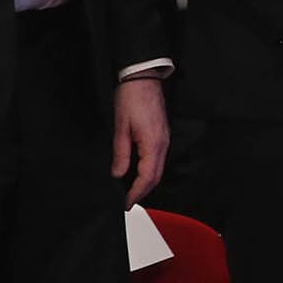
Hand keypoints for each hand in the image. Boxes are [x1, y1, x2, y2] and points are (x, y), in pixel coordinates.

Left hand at [112, 76, 169, 206]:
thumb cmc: (132, 98)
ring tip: (131, 190)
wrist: (143, 79)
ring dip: (146, 183)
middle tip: (128, 201)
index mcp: (153, 144)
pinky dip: (149, 171)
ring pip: (158, 170)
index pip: (147, 178)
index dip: (136, 193)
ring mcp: (164, 140)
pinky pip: (158, 160)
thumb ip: (121, 154)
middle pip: (156, 178)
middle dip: (143, 192)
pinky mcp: (162, 136)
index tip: (126, 203)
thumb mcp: (120, 128)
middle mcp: (162, 145)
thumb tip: (118, 174)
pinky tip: (138, 172)